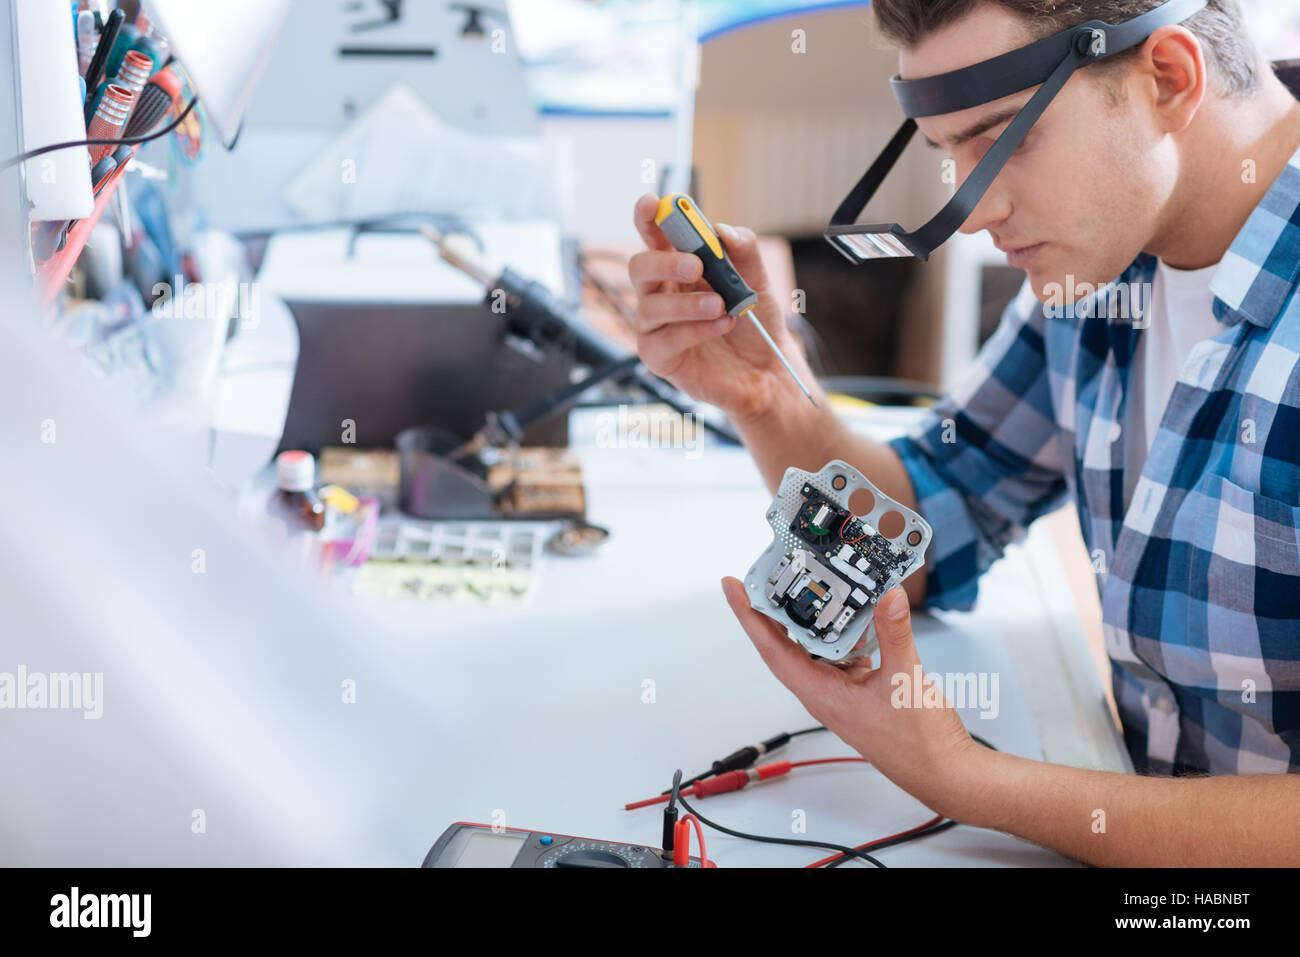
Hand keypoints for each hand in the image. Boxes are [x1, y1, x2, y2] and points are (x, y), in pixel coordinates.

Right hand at [625, 194, 811, 424]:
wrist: (767, 369)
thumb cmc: (755, 324)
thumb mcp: (757, 280)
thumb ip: (743, 250)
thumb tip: (721, 229)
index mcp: (678, 269)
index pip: (654, 237)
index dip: (648, 218)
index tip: (652, 203)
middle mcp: (662, 295)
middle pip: (639, 268)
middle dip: (664, 262)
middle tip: (696, 265)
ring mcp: (657, 328)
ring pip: (649, 307)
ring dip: (685, 304)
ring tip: (720, 305)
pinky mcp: (661, 358)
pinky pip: (663, 341)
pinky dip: (694, 330)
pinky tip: (721, 325)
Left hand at [721, 577, 984, 817]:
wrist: (946, 773)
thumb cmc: (920, 745)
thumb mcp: (905, 681)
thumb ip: (895, 635)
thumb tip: (889, 597)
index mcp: (821, 695)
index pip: (773, 649)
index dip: (750, 616)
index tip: (733, 587)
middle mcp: (824, 693)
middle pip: (788, 643)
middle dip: (776, 609)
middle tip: (770, 572)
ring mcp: (843, 692)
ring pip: (818, 647)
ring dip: (815, 618)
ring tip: (811, 583)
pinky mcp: (862, 690)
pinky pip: (844, 653)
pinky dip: (847, 630)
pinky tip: (856, 611)